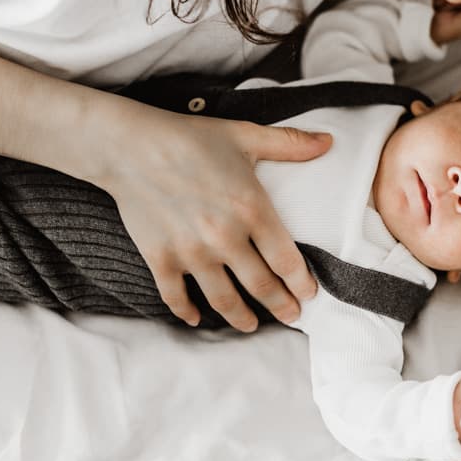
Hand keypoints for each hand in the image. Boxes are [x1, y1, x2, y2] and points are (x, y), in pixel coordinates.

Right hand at [98, 100, 331, 330]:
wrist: (131, 145)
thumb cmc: (192, 138)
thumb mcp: (245, 135)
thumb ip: (290, 144)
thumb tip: (329, 142)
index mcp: (252, 209)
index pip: (287, 260)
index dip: (301, 283)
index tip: (309, 294)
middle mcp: (225, 237)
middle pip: (261, 286)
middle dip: (281, 306)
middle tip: (291, 316)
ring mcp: (191, 252)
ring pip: (224, 300)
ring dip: (241, 318)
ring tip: (252, 325)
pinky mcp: (160, 259)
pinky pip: (177, 297)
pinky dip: (188, 312)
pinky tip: (197, 318)